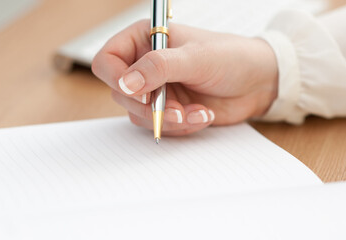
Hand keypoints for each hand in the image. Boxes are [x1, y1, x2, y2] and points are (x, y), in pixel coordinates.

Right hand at [92, 20, 277, 135]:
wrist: (257, 82)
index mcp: (145, 40)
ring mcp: (157, 90)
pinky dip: (181, 126)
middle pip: (121, 93)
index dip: (117, 79)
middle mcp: (146, 66)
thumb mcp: (195, 58)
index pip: (108, 60)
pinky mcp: (169, 109)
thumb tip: (124, 83)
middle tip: (176, 109)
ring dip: (168, 119)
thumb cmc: (231, 57)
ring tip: (197, 111)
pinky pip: (160, 126)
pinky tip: (202, 115)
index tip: (142, 93)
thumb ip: (158, 67)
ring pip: (139, 114)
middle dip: (150, 107)